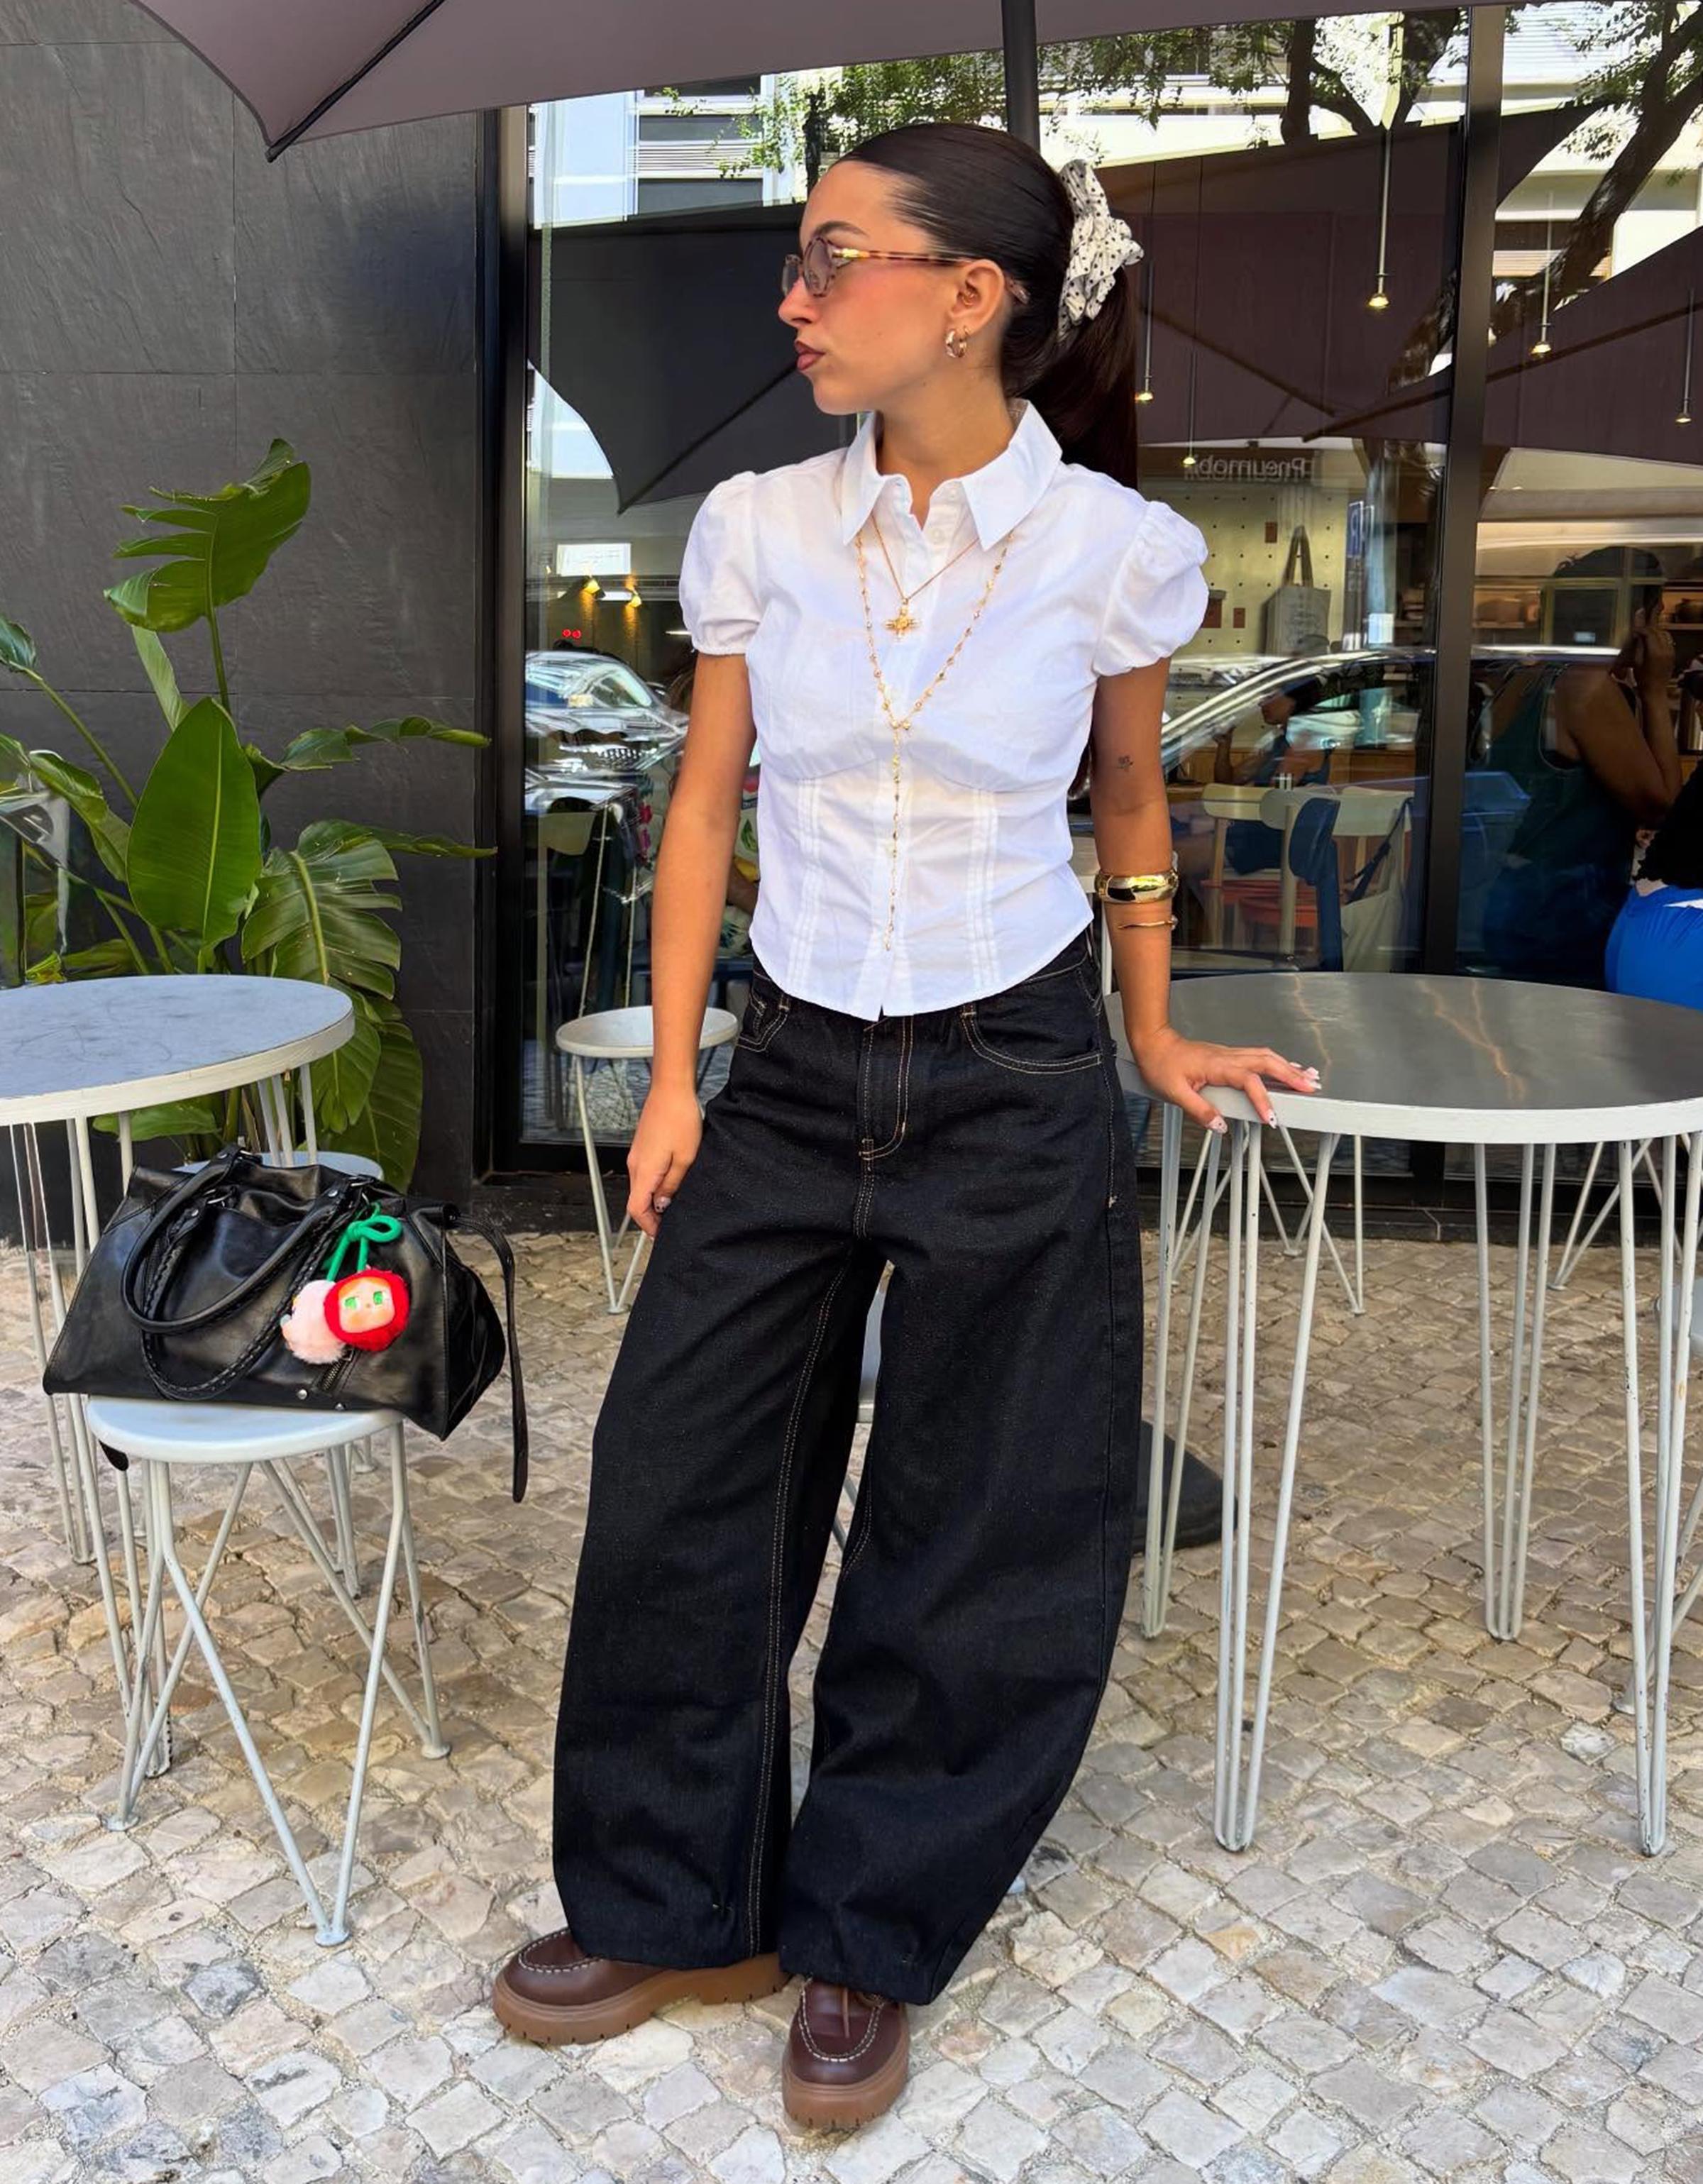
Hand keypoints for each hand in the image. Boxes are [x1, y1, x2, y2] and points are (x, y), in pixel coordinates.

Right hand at [626, 1084, 702, 1238]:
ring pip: (641, 1187)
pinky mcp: (643, 1147)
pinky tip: (671, 1181)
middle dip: (653, 1215)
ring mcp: (637, 1155)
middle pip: (637, 1200)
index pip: (636, 1209)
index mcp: (644, 1170)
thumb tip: (664, 1204)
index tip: (661, 1234)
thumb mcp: (685, 1158)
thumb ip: (673, 1184)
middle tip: (672, 1223)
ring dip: (655, 1199)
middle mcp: (635, 1164)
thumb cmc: (680, 1117)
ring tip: (675, 1203)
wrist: (671, 1088)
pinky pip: (645, 1173)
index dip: (648, 1226)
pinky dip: (655, 1184)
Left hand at [1133, 1024, 1318, 1132]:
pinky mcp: (1228, 1056)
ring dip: (1288, 1066)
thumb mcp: (1174, 1093)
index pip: (1249, 1081)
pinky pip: (1258, 1056)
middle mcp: (1228, 1057)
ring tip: (1308, 1077)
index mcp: (1217, 1066)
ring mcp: (1229, 1054)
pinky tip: (1285, 1067)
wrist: (1153, 1044)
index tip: (1271, 1118)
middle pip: (1267, 1062)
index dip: (1262, 1099)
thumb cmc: (1161, 1065)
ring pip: (1266, 1056)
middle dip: (1291, 1075)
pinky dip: (1276, 1062)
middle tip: (1311, 1087)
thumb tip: (1220, 1126)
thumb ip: (1199, 1110)